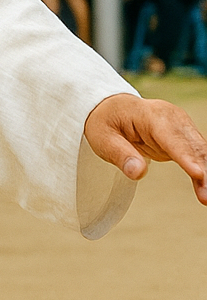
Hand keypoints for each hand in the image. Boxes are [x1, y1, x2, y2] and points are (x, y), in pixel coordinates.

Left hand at [84, 93, 206, 204]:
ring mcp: (181, 127)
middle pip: (192, 146)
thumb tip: (138, 173)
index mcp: (150, 114)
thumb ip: (120, 155)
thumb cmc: (106, 122)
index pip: (170, 138)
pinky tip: (206, 190)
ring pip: (201, 152)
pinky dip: (205, 172)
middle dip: (203, 170)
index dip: (185, 156)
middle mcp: (172, 118)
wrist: (113, 109)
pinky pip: (199, 157)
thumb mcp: (102, 138)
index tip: (198, 173)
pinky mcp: (185, 139)